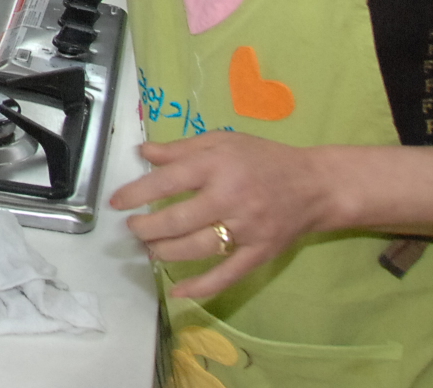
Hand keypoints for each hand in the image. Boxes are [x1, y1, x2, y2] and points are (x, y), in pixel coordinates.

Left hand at [108, 133, 337, 298]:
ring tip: (149, 248)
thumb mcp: (223, 140)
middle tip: (132, 229)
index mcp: (218, 166)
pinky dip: (201, 286)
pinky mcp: (260, 253)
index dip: (137, 193)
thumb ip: (182, 148)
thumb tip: (143, 152)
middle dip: (146, 228)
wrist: (315, 185)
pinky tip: (178, 291)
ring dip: (165, 252)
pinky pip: (227, 274)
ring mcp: (246, 229)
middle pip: (178, 220)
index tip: (116, 202)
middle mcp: (230, 198)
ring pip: (197, 248)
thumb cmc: (264, 158)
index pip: (168, 181)